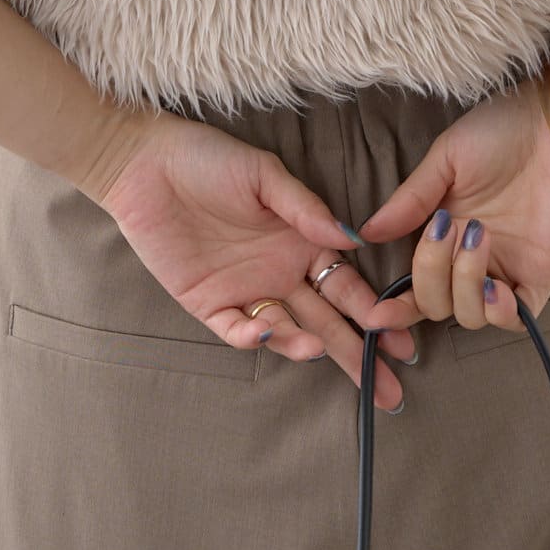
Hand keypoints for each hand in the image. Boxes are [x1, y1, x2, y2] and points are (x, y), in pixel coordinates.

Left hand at [91, 112, 417, 409]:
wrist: (145, 165)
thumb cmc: (209, 159)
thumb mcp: (264, 175)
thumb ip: (306, 209)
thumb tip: (354, 240)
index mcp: (302, 243)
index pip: (349, 286)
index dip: (376, 312)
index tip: (405, 337)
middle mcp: (281, 273)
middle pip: (329, 321)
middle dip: (360, 354)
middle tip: (389, 390)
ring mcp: (246, 291)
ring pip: (287, 330)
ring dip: (307, 344)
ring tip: (323, 349)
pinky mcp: (208, 303)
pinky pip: (236, 328)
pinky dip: (253, 334)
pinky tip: (268, 329)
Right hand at [354, 83, 549, 332]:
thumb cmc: (502, 131)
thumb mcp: (446, 160)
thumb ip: (409, 201)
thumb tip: (368, 233)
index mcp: (443, 232)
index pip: (414, 284)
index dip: (396, 307)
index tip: (376, 314)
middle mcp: (470, 258)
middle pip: (436, 304)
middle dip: (430, 275)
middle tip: (445, 228)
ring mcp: (506, 269)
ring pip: (470, 315)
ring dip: (463, 284)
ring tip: (476, 237)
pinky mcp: (540, 275)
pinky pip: (517, 318)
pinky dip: (499, 311)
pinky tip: (494, 286)